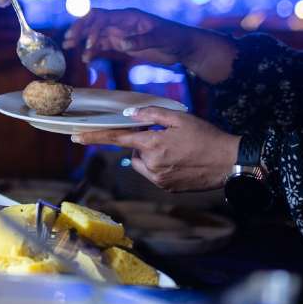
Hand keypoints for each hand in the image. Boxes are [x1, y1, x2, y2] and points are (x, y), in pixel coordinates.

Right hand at [63, 7, 235, 83]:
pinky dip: (94, 51)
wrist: (184, 47)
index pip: (101, 16)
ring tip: (70, 48)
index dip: (88, 25)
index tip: (79, 37)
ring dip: (83, 41)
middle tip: (67, 42)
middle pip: (94, 23)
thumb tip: (122, 42)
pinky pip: (104, 46)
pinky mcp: (124, 45)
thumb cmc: (174, 38)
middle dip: (79, 31)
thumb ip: (140, 40)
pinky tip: (87, 59)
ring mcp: (121, 33)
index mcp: (128, 17)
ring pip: (96, 35)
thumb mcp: (160, 38)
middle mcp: (121, 23)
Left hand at [72, 107, 239, 191]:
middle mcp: (152, 165)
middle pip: (133, 151)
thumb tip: (129, 116)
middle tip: (165, 135)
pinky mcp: (167, 188)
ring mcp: (159, 179)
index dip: (93, 136)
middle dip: (142, 142)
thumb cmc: (206, 136)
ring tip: (176, 148)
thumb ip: (151, 115)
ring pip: (142, 162)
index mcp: (153, 145)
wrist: (229, 163)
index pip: (116, 139)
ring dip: (150, 154)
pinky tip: (179, 160)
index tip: (74, 136)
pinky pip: (153, 173)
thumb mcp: (179, 118)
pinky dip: (160, 165)